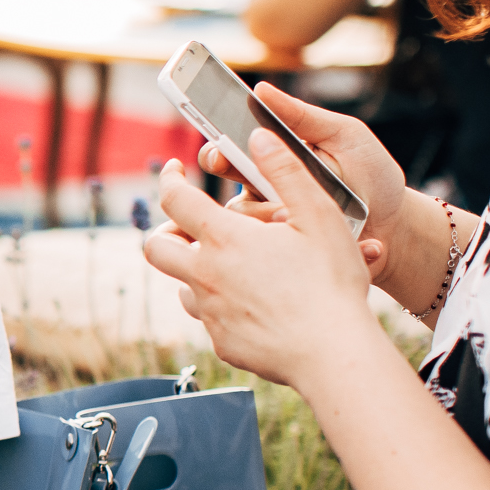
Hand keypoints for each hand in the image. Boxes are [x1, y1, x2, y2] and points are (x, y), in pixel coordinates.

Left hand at [145, 129, 385, 387]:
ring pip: (181, 284)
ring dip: (194, 269)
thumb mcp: (319, 215)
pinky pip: (208, 318)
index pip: (174, 199)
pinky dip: (219, 304)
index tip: (172, 169)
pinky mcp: (221, 342)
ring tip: (227, 264)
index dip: (168, 178)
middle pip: (155, 247)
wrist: (334, 354)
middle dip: (166, 230)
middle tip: (189, 225)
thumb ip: (286, 171)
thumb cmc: (332, 283)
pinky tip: (250, 302)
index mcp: (224, 239)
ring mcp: (210, 312)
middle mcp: (205, 275)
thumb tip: (259, 136)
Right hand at [196, 82, 404, 286]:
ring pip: (246, 227)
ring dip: (272, 218)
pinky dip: (303, 245)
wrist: (399, 226)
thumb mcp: (345, 136)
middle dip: (235, 196)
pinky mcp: (290, 255)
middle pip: (226, 192)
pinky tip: (336, 239)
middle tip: (250, 185)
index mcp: (272, 162)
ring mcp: (275, 229)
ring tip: (300, 213)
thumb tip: (261, 89)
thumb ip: (303, 115)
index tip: (218, 152)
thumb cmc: (371, 176)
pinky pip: (274, 255)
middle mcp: (265, 195)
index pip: (229, 155)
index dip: (217, 153)